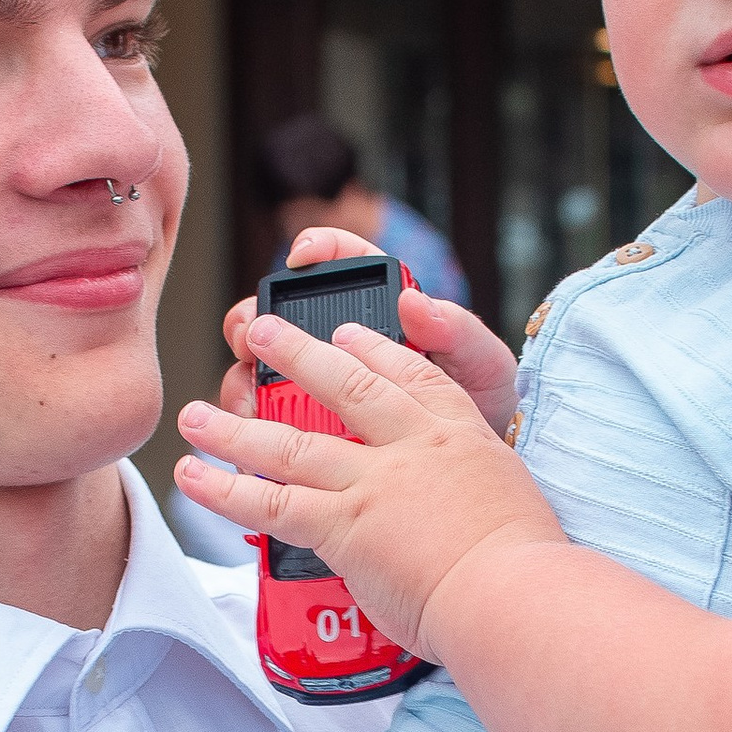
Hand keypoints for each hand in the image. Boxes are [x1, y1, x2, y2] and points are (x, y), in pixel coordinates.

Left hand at [176, 315, 561, 662]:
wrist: (513, 594)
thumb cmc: (526, 568)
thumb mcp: (511, 506)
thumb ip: (464, 503)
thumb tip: (434, 530)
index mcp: (461, 436)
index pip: (413, 378)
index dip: (375, 351)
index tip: (348, 335)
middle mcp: (413, 448)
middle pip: (345, 387)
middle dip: (297, 355)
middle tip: (260, 333)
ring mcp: (375, 483)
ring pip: (292, 445)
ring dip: (235, 428)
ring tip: (196, 414)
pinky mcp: (345, 525)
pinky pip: (272, 504)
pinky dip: (226, 491)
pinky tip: (192, 476)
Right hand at [219, 228, 520, 439]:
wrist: (483, 481)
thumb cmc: (486, 408)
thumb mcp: (484, 366)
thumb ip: (456, 330)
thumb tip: (415, 302)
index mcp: (385, 312)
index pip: (343, 262)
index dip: (317, 250)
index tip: (302, 256)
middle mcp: (343, 346)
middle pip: (278, 315)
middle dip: (255, 322)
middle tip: (255, 338)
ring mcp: (320, 389)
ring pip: (259, 371)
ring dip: (246, 381)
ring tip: (253, 401)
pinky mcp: (310, 432)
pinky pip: (268, 425)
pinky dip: (256, 432)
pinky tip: (258, 443)